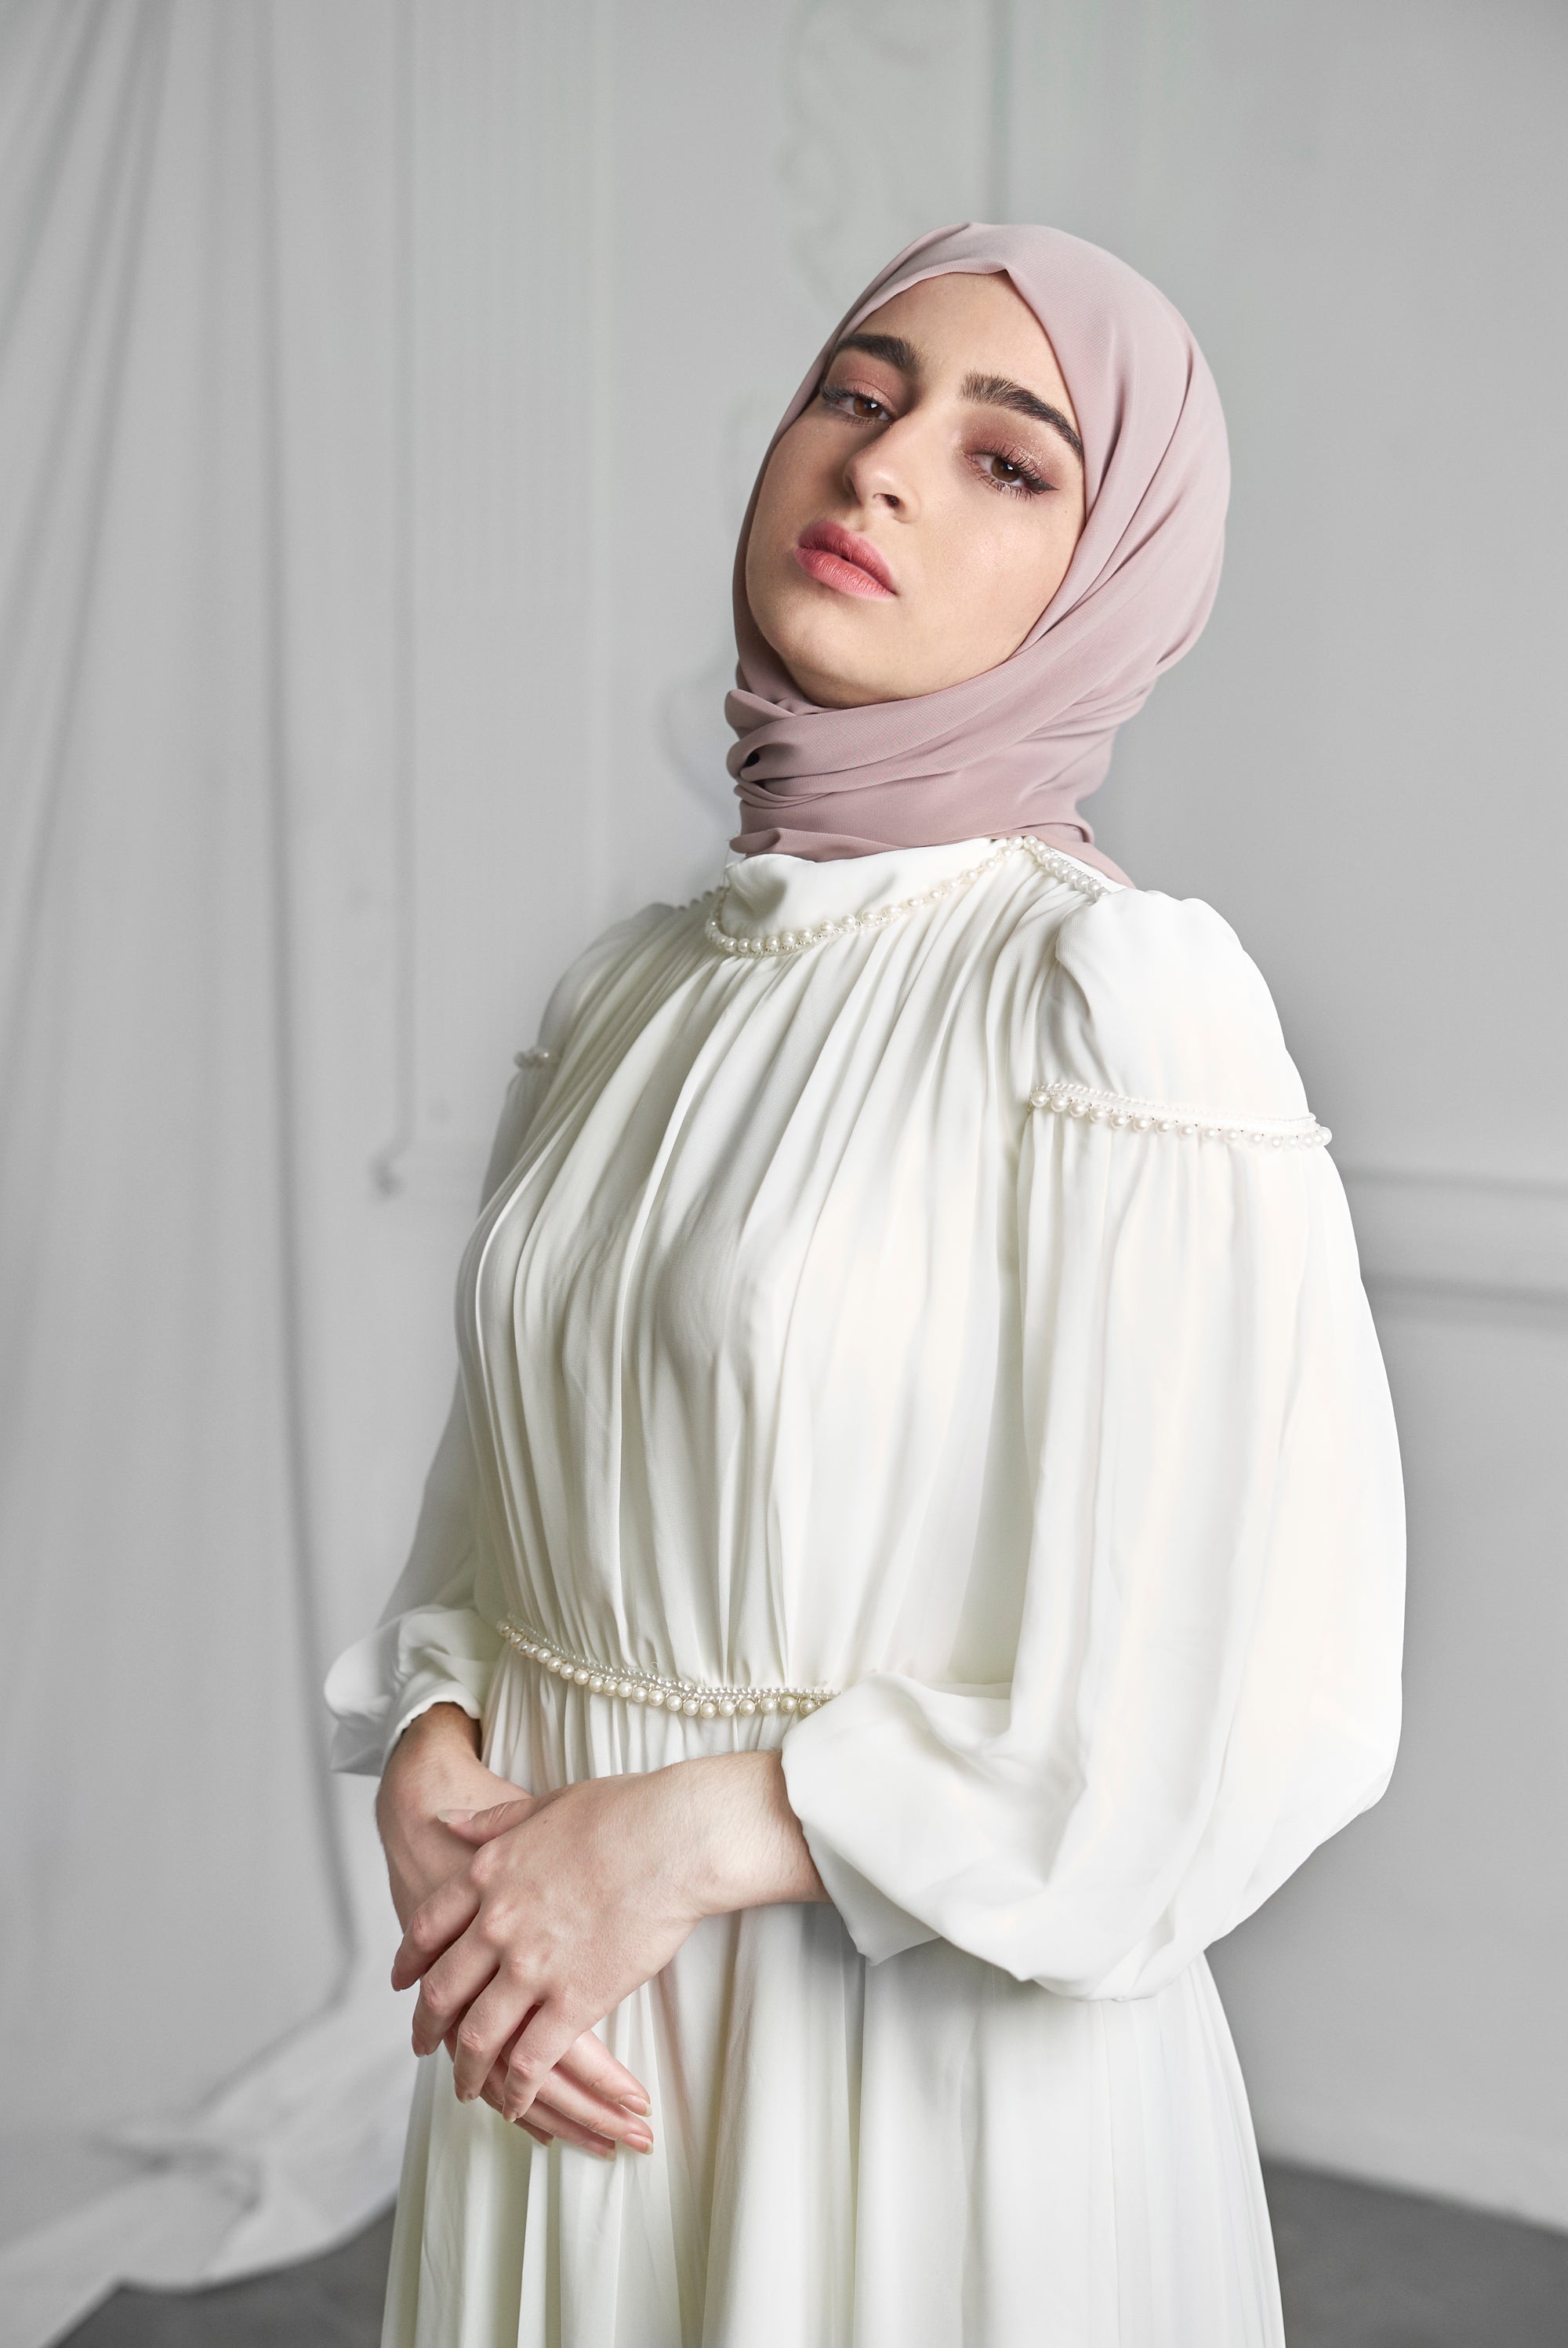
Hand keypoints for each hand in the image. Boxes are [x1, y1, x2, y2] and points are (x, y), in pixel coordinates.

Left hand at [393, 1750, 826, 2125]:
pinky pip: (531, 2059)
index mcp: (487, 1875)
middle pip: (442, 1990)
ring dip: (467, 2069)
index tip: (404, 1985)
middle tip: (423, 2046)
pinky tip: (515, 2102)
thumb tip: (446, 1819)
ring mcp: (533, 1966)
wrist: (674, 1838)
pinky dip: (517, 2088)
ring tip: (465, 2087)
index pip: (427, 1930)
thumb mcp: (542, 1806)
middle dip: (427, 2027)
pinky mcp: (574, 2000)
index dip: (409, 1963)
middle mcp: (497, 1925)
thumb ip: (489, 1822)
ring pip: (479, 2035)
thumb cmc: (620, 1812)